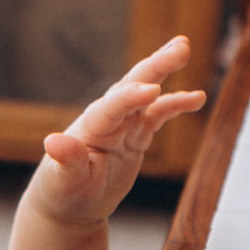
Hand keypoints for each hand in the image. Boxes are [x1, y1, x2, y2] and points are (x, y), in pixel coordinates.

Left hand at [22, 38, 209, 229]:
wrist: (70, 202)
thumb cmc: (62, 191)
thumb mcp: (63, 180)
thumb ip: (66, 160)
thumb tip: (52, 142)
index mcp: (91, 127)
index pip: (112, 107)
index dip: (130, 98)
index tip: (152, 91)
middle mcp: (108, 118)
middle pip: (132, 84)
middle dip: (155, 66)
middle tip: (181, 46)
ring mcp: (123, 124)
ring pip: (147, 92)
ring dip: (163, 69)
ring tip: (184, 48)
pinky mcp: (136, 134)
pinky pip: (159, 114)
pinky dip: (176, 105)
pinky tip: (197, 97)